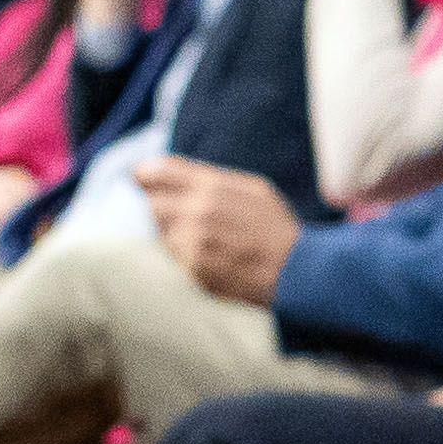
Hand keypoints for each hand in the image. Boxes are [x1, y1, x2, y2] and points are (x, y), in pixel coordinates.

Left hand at [144, 155, 302, 305]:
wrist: (295, 272)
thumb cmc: (276, 228)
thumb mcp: (253, 188)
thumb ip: (212, 178)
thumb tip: (174, 173)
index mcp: (212, 186)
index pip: (156, 172)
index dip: (146, 176)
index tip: (146, 182)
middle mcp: (197, 212)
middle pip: (151, 204)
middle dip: (159, 208)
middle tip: (176, 215)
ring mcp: (193, 244)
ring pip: (160, 234)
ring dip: (172, 235)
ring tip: (200, 239)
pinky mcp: (193, 270)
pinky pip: (173, 259)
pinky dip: (183, 257)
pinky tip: (206, 257)